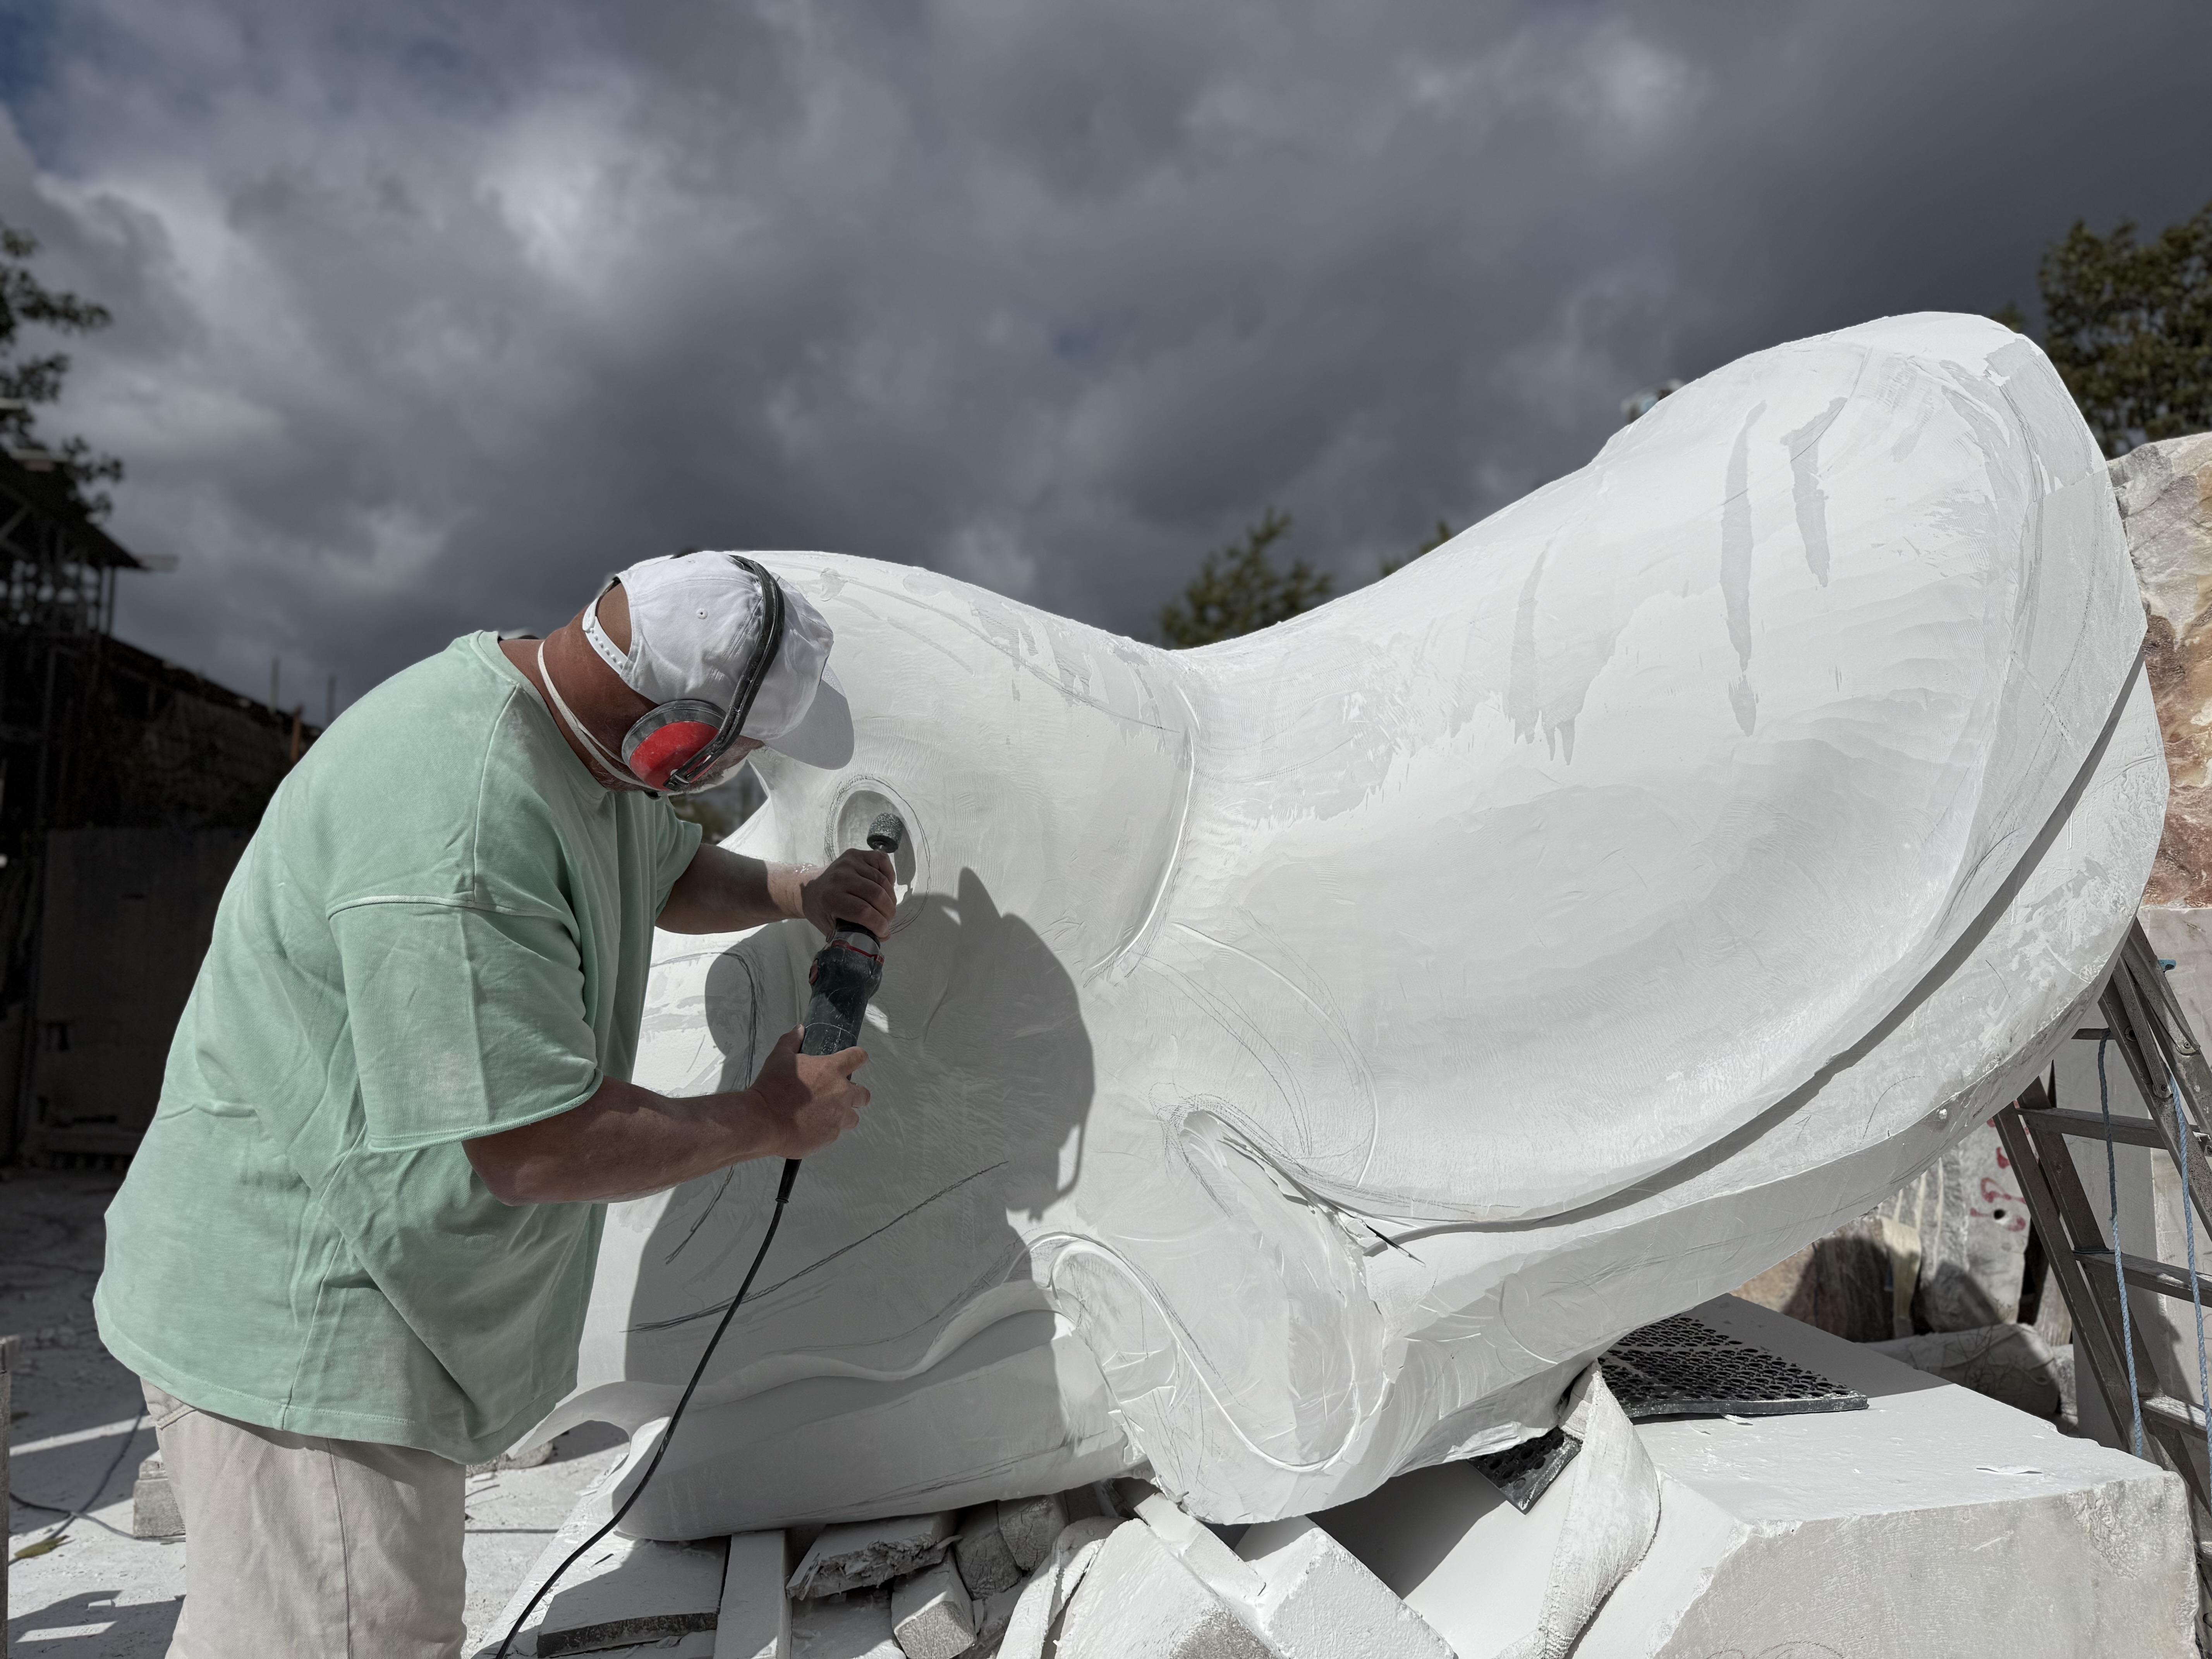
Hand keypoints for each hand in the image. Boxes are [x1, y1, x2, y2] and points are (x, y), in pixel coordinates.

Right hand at [745, 1027, 868, 1157]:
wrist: (764, 1120)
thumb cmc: (771, 1087)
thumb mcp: (779, 1057)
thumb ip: (792, 1041)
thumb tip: (799, 1030)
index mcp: (832, 1069)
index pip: (859, 1057)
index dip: (857, 1058)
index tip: (854, 1061)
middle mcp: (841, 1092)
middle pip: (864, 1094)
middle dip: (855, 1094)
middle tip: (836, 1095)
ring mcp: (838, 1116)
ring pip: (853, 1117)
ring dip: (842, 1115)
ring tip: (823, 1115)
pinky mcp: (831, 1136)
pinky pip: (835, 1132)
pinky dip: (826, 1130)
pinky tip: (810, 1127)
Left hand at [799, 848, 897, 937]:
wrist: (809, 887)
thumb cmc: (821, 910)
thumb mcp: (832, 928)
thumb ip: (856, 934)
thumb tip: (885, 936)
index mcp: (831, 898)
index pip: (864, 912)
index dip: (879, 924)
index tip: (883, 932)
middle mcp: (840, 877)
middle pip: (877, 895)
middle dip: (888, 913)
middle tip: (887, 921)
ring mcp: (849, 863)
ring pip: (882, 881)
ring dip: (890, 897)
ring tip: (887, 908)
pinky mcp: (856, 854)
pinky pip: (881, 860)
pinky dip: (889, 874)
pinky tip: (886, 887)